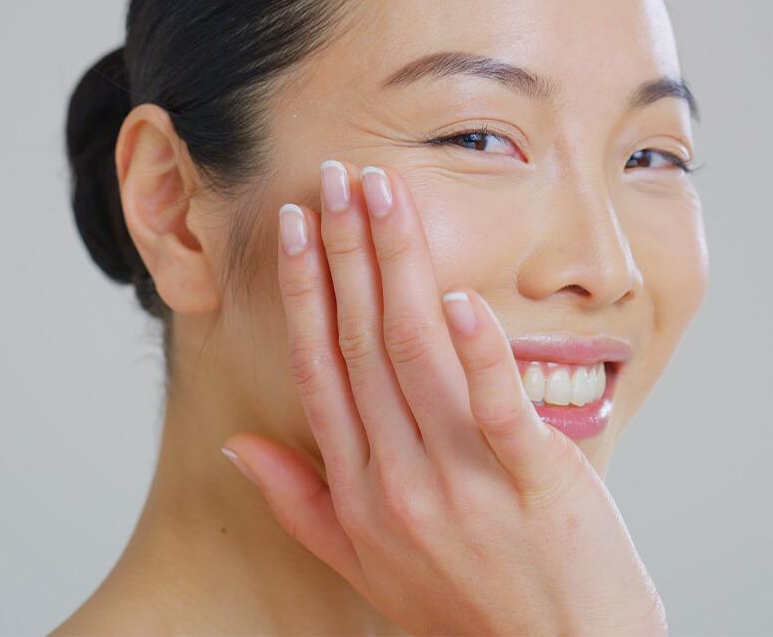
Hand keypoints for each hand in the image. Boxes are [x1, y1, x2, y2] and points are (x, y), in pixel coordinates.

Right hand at [221, 160, 667, 636]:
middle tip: (337, 178)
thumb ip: (300, 501)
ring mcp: (463, 482)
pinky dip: (478, 352)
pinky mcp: (534, 486)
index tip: (292, 227)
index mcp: (360, 488)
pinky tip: (457, 296)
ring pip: (416, 354)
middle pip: (361, 342)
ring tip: (384, 198)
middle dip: (345, 252)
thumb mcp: (362, 565)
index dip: (303, 291)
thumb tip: (239, 444)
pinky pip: (498, 409)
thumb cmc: (460, 611)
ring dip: (398, 269)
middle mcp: (398, 478)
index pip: (320, 367)